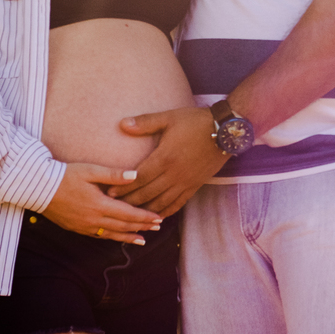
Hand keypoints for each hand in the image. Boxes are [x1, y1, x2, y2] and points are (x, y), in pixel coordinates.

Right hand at [41, 163, 162, 243]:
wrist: (37, 187)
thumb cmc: (64, 175)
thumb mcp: (90, 171)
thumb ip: (114, 175)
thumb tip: (136, 176)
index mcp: (99, 204)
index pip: (128, 213)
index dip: (145, 217)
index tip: (159, 218)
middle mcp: (93, 219)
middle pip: (123, 226)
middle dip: (142, 227)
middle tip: (158, 227)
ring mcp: (84, 226)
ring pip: (111, 234)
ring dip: (129, 236)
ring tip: (143, 240)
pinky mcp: (76, 228)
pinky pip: (98, 236)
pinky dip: (111, 238)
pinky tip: (118, 238)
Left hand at [107, 107, 227, 217]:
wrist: (225, 131)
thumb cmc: (195, 122)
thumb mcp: (169, 118)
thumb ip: (145, 123)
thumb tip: (122, 124)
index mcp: (164, 158)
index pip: (138, 178)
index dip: (123, 187)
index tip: (109, 193)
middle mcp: (174, 174)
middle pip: (147, 194)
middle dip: (129, 201)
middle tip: (114, 208)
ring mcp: (185, 182)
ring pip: (161, 202)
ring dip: (144, 210)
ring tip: (131, 215)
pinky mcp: (195, 186)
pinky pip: (177, 203)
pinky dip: (165, 211)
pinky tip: (157, 216)